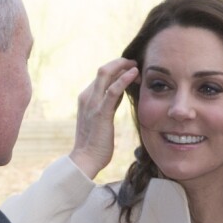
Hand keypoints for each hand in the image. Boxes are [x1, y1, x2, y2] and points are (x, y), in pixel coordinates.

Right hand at [69, 58, 138, 177]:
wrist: (86, 159)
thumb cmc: (96, 142)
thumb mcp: (103, 117)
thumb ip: (110, 103)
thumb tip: (121, 92)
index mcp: (86, 97)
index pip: (102, 76)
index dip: (118, 70)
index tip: (132, 71)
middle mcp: (87, 97)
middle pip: (103, 70)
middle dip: (120, 63)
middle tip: (135, 63)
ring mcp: (92, 103)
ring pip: (106, 74)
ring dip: (122, 66)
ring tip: (136, 65)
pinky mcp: (101, 112)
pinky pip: (112, 90)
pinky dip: (124, 78)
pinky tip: (134, 73)